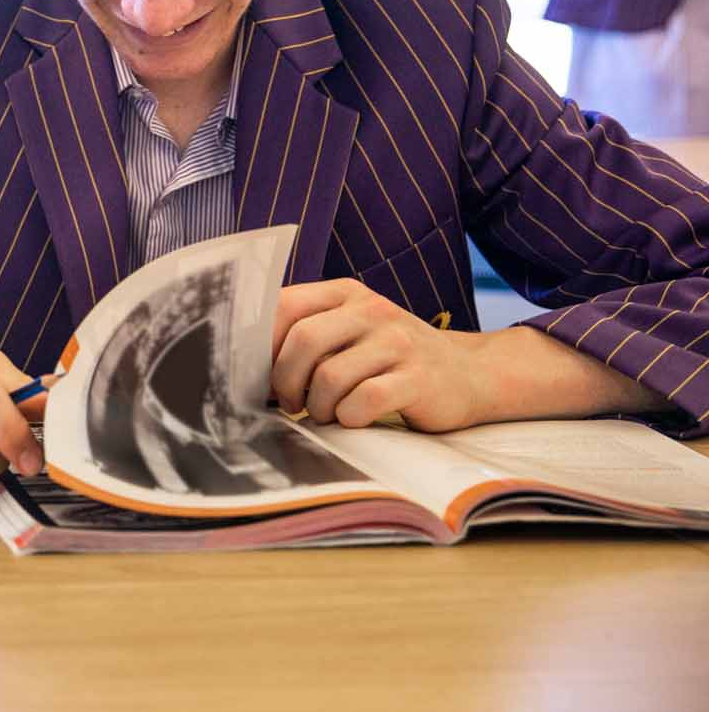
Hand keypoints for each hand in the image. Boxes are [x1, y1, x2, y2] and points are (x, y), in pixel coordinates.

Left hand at [270, 280, 488, 431]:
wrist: (469, 375)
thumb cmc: (390, 359)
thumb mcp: (351, 330)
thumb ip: (306, 333)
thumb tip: (243, 362)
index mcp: (346, 293)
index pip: (283, 305)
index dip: (260, 343)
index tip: (255, 372)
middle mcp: (372, 310)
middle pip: (302, 341)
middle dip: (284, 380)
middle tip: (290, 402)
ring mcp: (398, 343)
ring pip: (329, 376)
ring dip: (317, 406)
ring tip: (326, 412)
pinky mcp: (419, 379)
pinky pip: (362, 401)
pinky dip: (348, 417)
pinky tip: (354, 418)